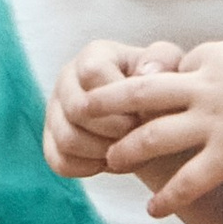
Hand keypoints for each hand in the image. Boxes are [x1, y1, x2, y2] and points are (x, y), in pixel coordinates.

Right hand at [45, 39, 186, 178]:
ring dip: (103, 151)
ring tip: (128, 151)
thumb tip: (146, 72)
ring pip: (67, 139)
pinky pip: (60, 162)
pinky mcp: (51, 141)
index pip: (92, 74)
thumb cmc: (163, 90)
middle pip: (77, 109)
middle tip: (137, 138)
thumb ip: (163, 61)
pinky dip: (89, 168)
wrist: (152, 119)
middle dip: (113, 130)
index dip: (119, 100)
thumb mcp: (172, 69)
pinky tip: (111, 161)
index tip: (143, 113)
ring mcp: (54, 111)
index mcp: (94, 55)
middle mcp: (67, 78)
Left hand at [93, 38, 222, 217]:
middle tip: (82, 114)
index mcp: (212, 58)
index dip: (151, 84)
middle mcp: (204, 87)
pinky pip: (187, 179)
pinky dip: (166, 197)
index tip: (133, 98)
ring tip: (111, 164)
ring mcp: (214, 122)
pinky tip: (152, 208)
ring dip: (127, 151)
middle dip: (106, 105)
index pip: (167, 71)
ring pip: (152, 137)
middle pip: (139, 94)